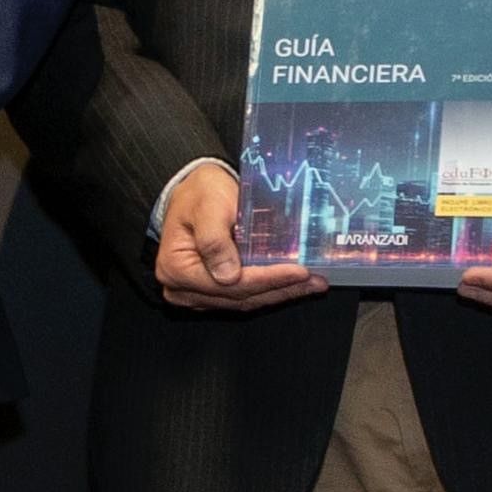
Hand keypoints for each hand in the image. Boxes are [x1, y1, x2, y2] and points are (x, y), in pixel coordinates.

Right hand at [152, 162, 326, 313]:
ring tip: (311, 284)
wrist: (192, 190)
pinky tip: (291, 284)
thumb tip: (228, 276)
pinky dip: (268, 290)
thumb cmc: (200, 193)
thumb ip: (214, 240)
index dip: (267, 279)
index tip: (299, 272)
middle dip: (280, 289)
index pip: (230, 284)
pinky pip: (242, 297)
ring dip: (279, 293)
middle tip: (314, 281)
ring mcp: (194, 294)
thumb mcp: (208, 207)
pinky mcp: (208, 292)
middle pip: (239, 297)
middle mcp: (181, 288)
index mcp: (176, 269)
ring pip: (243, 301)